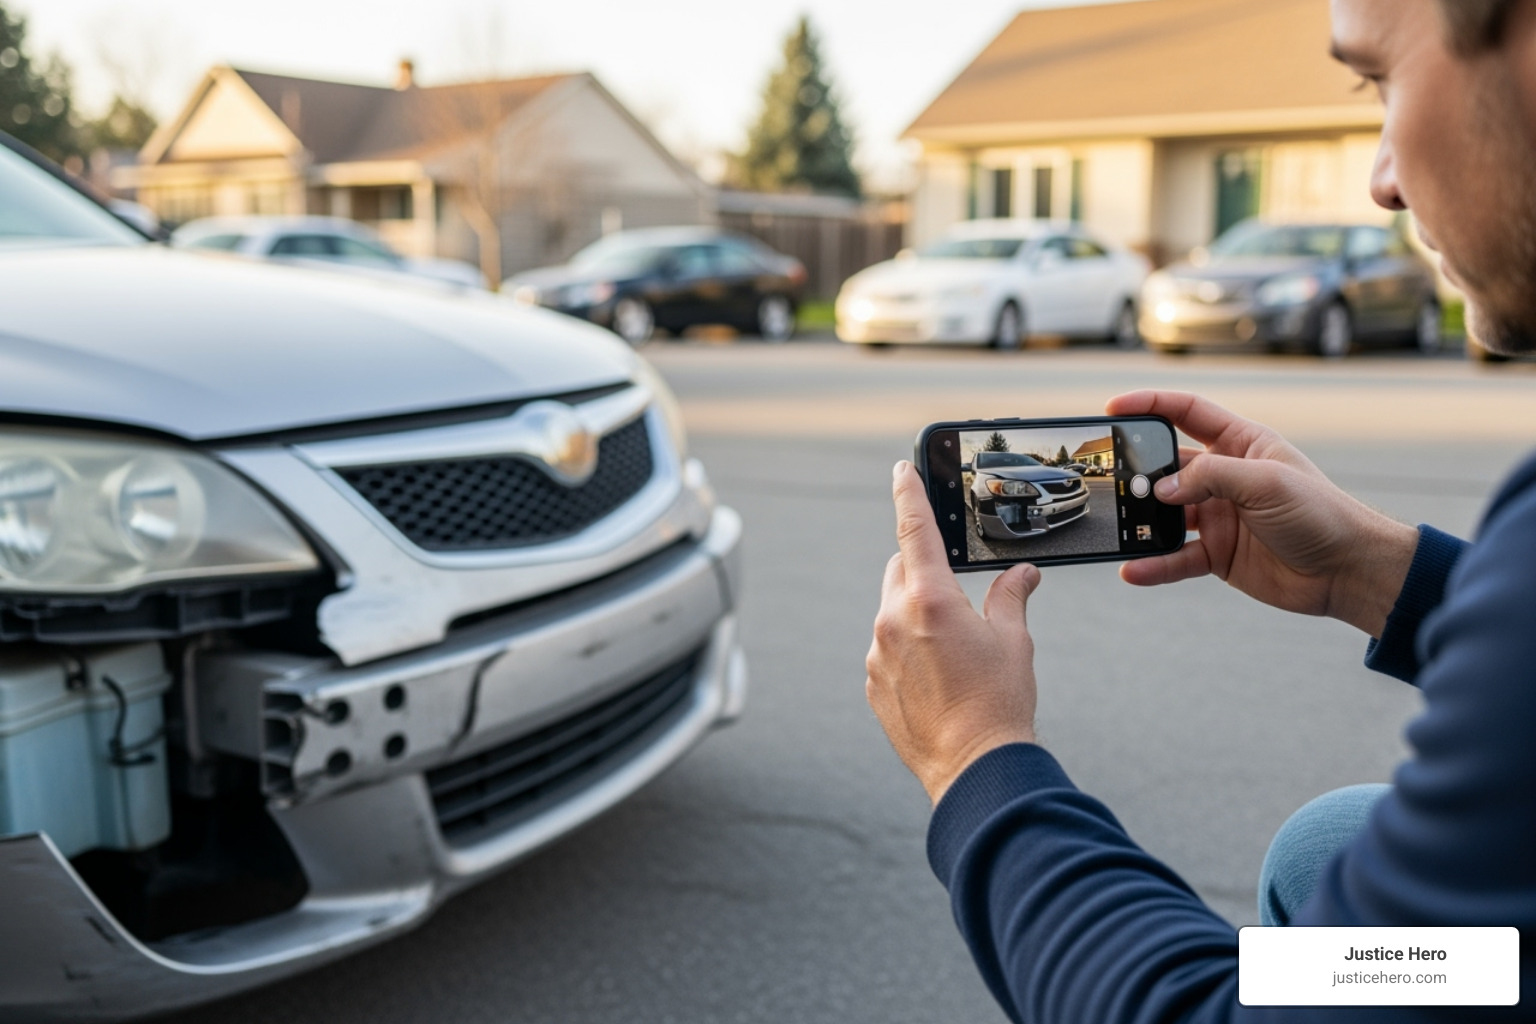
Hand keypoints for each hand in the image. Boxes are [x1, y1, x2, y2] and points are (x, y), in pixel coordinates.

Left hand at [865, 461, 1041, 804]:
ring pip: (892, 613)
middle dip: (923, 569)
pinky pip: (886, 650)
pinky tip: (938, 677)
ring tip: (954, 651)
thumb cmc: (998, 704)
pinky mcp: (873, 683)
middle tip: (956, 591)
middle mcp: (893, 621)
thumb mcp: (1013, 641)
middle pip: (900, 571)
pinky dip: (907, 650)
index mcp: (930, 599)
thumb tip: (1022, 576)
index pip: (914, 529)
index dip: (909, 493)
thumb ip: (1010, 597)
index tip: (901, 470)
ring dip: (916, 615)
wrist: (974, 768)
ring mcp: (877, 654)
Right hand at [1106, 391, 1418, 637]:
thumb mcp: (1267, 482)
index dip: (1151, 405)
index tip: (1115, 408)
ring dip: (1142, 521)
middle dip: (1139, 472)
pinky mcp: (1218, 555)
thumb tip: (1160, 489)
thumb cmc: (1323, 514)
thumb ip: (1211, 478)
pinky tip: (1134, 569)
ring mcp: (1220, 517)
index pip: (1188, 413)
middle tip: (1113, 478)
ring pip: (1167, 515)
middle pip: (1169, 466)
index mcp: (1243, 445)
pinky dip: (1155, 564)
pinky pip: (1177, 558)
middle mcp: (1227, 478)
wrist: (1349, 570)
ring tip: (1120, 527)